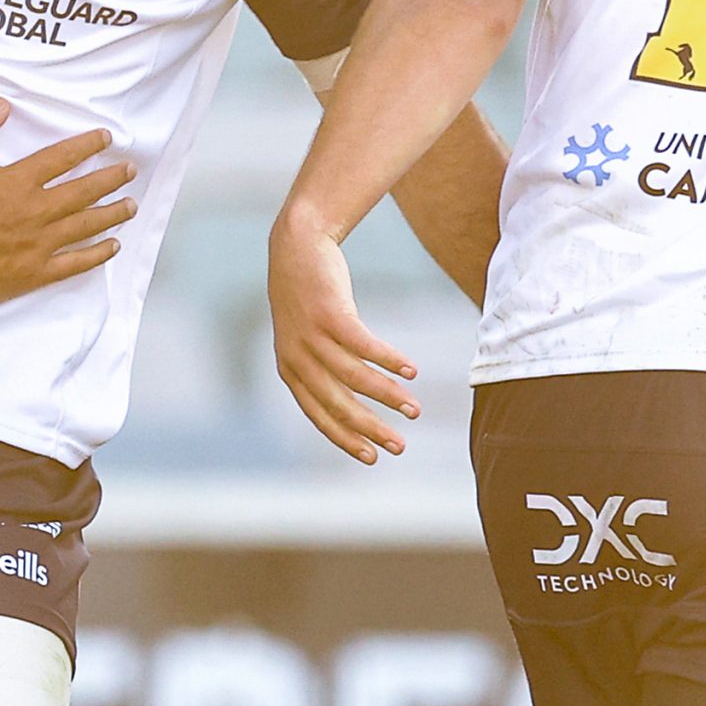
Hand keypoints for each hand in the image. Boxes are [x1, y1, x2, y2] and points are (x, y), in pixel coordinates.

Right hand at [0, 100, 137, 308]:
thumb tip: (0, 105)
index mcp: (17, 182)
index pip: (61, 157)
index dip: (86, 145)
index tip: (107, 139)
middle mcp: (36, 211)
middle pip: (83, 191)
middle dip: (110, 179)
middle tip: (131, 171)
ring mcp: (38, 244)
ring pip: (85, 225)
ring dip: (112, 214)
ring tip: (131, 206)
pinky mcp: (33, 272)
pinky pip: (73, 264)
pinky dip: (96, 255)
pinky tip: (112, 247)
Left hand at [268, 212, 418, 462]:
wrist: (296, 247)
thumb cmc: (307, 298)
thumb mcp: (304, 338)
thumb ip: (322, 369)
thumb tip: (354, 403)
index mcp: (290, 370)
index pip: (318, 415)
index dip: (345, 438)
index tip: (372, 458)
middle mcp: (298, 357)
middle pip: (338, 403)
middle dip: (370, 429)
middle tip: (400, 447)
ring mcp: (312, 336)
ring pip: (354, 377)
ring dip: (387, 395)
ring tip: (414, 410)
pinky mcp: (330, 313)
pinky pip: (364, 345)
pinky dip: (389, 360)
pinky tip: (412, 370)